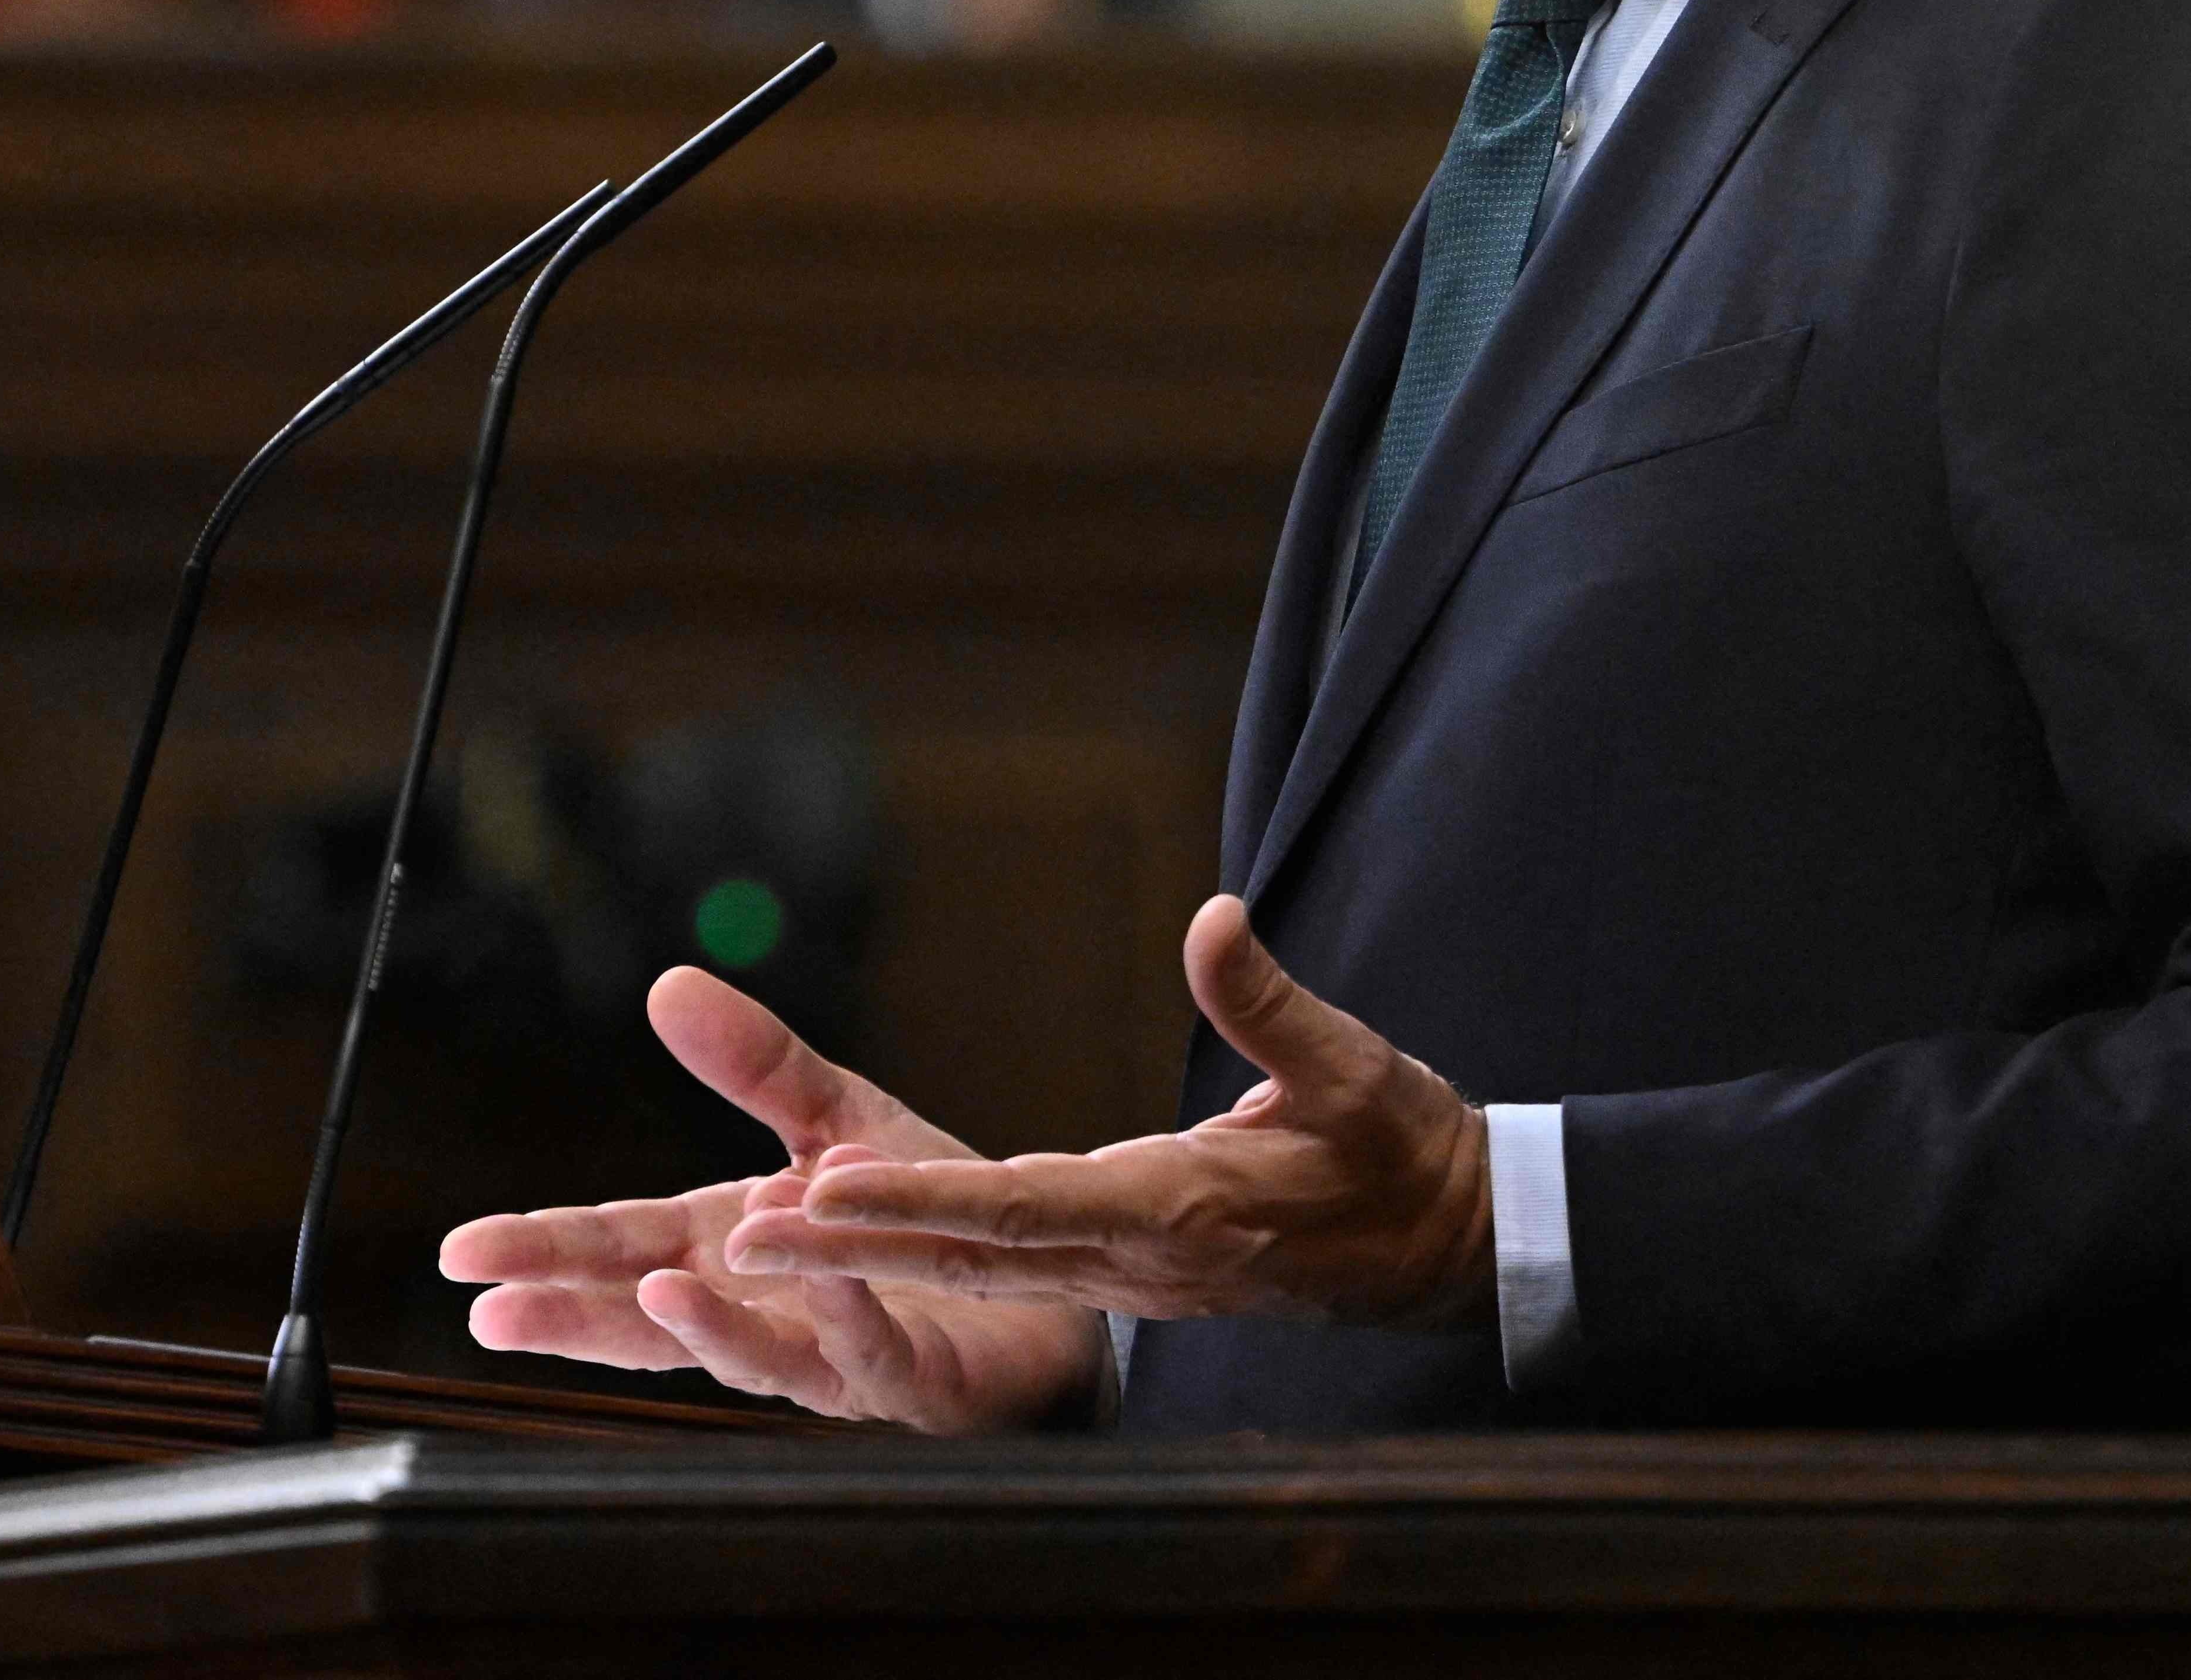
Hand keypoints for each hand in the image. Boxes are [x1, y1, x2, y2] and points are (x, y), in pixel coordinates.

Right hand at [435, 964, 1109, 1432]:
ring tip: (654, 1290)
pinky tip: (823, 1284)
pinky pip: (874, 1354)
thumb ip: (759, 1067)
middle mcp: (767, 1313)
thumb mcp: (840, 1121)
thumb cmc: (924, 1221)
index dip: (544, 1251)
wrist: (1046, 1289)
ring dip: (706, 1325)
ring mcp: (834, 1358)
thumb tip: (670, 986)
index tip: (464, 1254)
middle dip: (574, 1314)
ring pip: (756, 1357)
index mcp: (734, 1248)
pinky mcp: (916, 1382)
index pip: (622, 1248)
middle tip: (495, 1310)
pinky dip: (844, 1319)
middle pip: (654, 1318)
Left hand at [716, 894, 1493, 1328]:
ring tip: (763, 1238)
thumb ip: (1270, 1000)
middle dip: (853, 1250)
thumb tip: (1215, 915)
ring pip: (975, 1269)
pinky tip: (864, 1237)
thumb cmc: (1403, 1153)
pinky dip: (929, 1254)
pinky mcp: (1132, 1270)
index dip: (919, 1206)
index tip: (827, 1194)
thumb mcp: (1352, 1067)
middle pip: (969, 1256)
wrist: (1449, 1248)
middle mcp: (1134, 1255)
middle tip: (741, 1235)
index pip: (1021, 1209)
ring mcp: (1129, 1275)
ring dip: (871, 1258)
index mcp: (1176, 1209)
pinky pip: (1009, 1269)